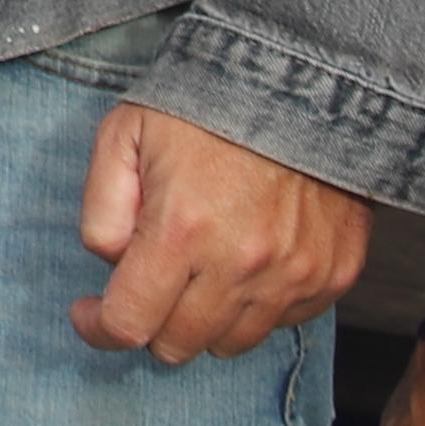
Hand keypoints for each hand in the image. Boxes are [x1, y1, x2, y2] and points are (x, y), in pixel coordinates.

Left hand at [71, 101, 370, 364]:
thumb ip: (100, 210)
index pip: (129, 324)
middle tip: (151, 280)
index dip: (99, 328)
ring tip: (202, 266)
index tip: (91, 313)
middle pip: (178, 345)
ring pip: (230, 343)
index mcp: (182, 231)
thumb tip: (111, 265)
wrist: (307, 79)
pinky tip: (248, 259)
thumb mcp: (124, 134)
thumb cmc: (207, 103)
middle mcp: (241, 264)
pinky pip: (282, 322)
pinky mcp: (333, 274)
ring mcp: (293, 274)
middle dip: (151, 320)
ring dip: (205, 318)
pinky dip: (258, 303)